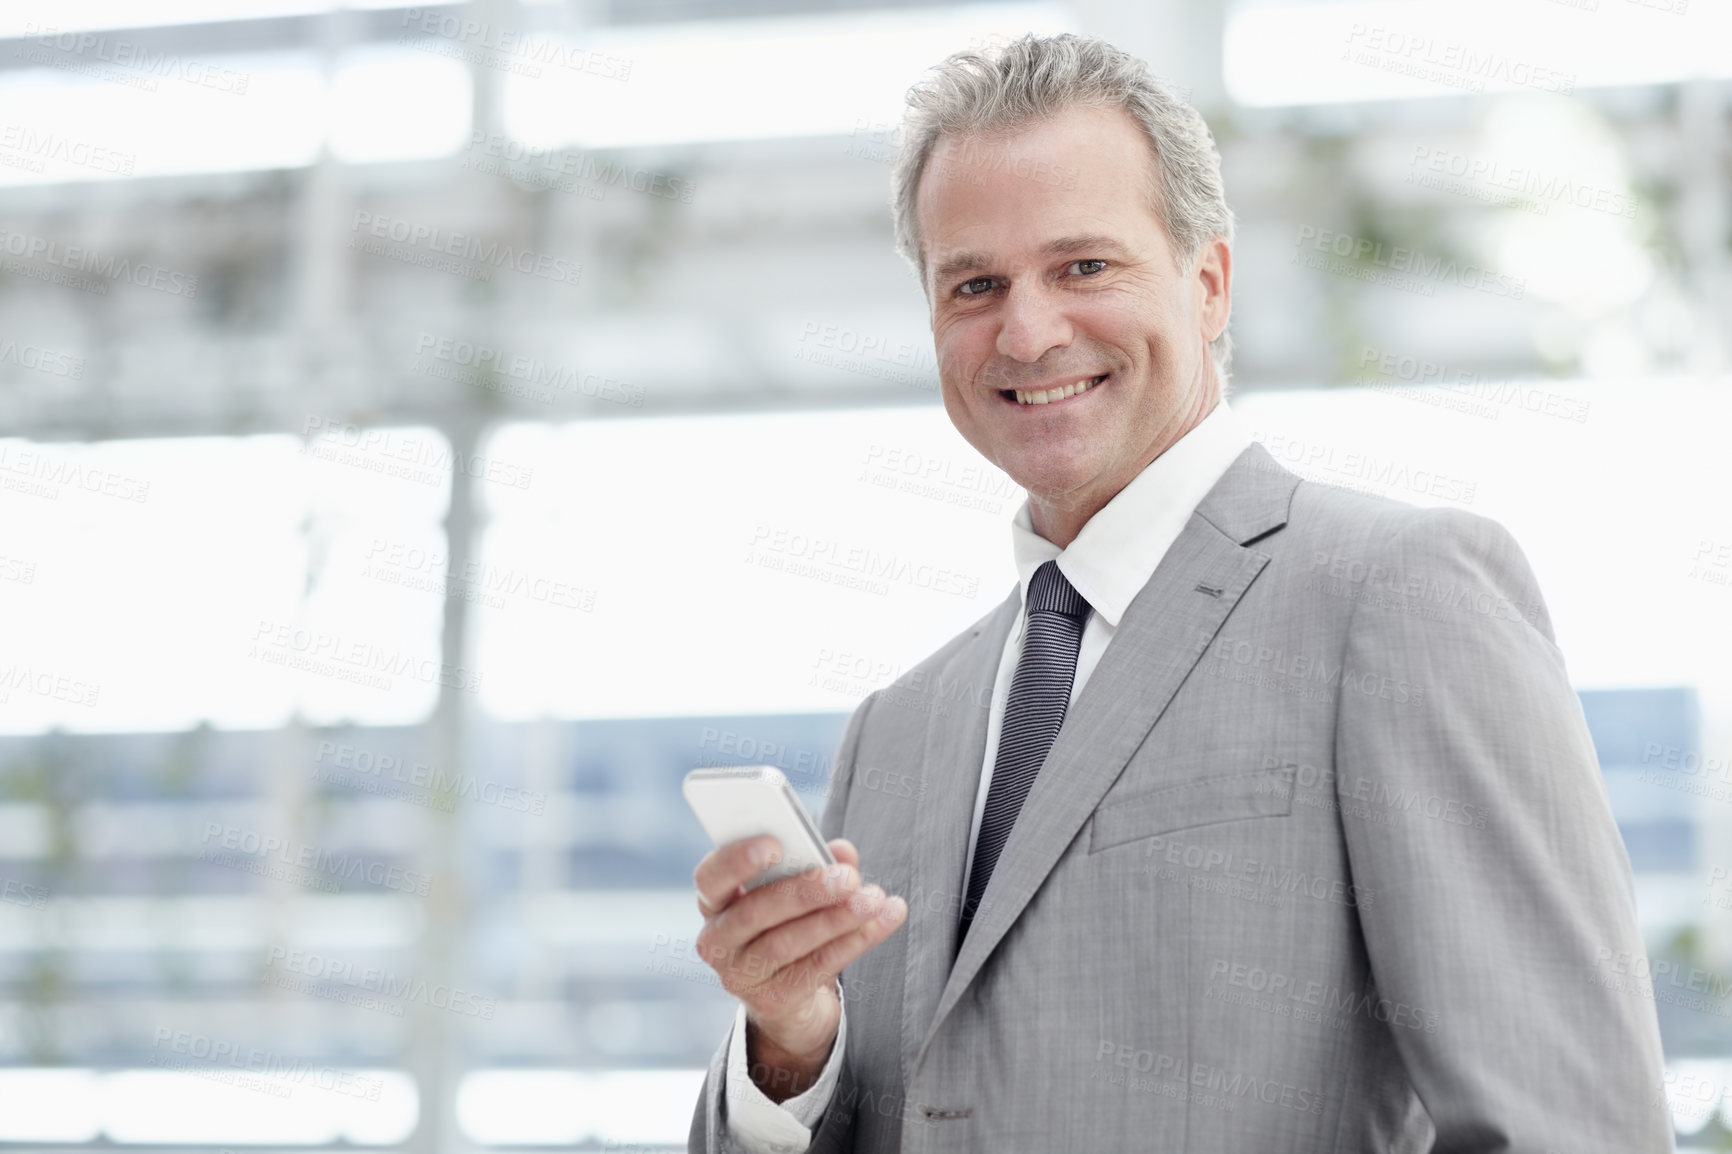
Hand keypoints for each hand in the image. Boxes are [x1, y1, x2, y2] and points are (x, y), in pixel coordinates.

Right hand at [693, 836, 906, 1101]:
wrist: (789, 996)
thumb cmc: (788, 923)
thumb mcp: (798, 890)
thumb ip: (816, 863)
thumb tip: (843, 851)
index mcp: (716, 900)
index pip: (711, 877)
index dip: (737, 860)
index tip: (775, 844)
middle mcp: (718, 939)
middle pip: (753, 912)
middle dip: (804, 891)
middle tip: (848, 877)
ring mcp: (741, 975)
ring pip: (786, 943)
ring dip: (836, 919)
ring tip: (873, 899)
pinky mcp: (772, 1000)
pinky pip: (815, 967)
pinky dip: (853, 942)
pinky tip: (882, 921)